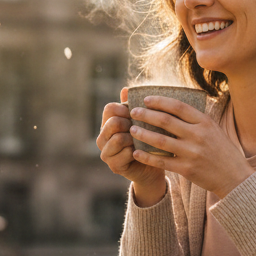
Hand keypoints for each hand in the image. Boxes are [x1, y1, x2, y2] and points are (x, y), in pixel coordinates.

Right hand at [96, 87, 167, 205]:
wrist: (153, 167)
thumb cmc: (149, 141)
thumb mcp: (144, 121)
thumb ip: (135, 106)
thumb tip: (126, 88)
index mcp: (108, 123)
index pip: (110, 108)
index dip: (125, 108)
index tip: (139, 113)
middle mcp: (102, 137)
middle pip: (113, 122)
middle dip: (130, 123)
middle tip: (142, 128)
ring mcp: (106, 152)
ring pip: (117, 138)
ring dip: (133, 138)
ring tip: (143, 140)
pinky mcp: (113, 165)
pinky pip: (124, 153)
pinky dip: (136, 151)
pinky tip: (143, 152)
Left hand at [127, 95, 252, 198]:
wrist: (235, 177)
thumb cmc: (222, 151)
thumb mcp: (214, 130)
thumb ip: (196, 120)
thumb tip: (173, 107)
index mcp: (205, 122)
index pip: (178, 106)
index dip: (160, 101)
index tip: (146, 99)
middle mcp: (198, 135)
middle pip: (166, 121)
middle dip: (146, 115)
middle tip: (133, 112)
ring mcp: (192, 153)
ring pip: (160, 141)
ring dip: (143, 134)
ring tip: (131, 130)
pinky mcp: (187, 169)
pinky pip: (161, 161)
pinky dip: (147, 157)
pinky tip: (136, 152)